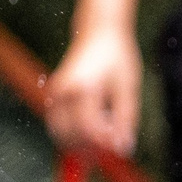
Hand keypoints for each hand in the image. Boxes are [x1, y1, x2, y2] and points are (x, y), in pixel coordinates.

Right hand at [46, 25, 141, 155]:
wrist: (98, 31)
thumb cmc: (117, 57)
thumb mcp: (128, 88)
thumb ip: (125, 120)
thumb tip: (123, 150)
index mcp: (83, 87)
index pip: (88, 128)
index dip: (103, 144)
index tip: (120, 146)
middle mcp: (63, 92)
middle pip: (69, 136)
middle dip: (90, 148)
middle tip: (111, 143)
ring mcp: (54, 94)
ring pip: (61, 134)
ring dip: (81, 142)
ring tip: (105, 129)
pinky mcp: (53, 96)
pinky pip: (59, 124)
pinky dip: (75, 132)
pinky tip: (96, 121)